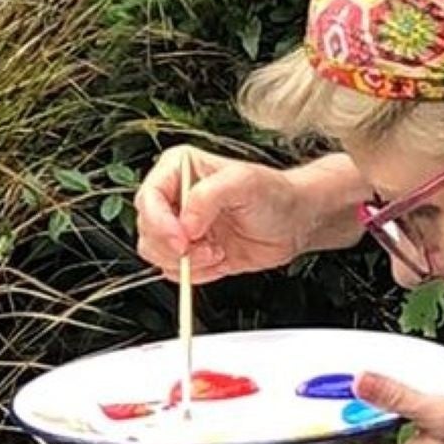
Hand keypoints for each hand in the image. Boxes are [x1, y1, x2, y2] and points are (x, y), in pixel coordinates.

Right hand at [134, 148, 362, 283]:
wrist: (296, 223)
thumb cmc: (275, 194)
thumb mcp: (244, 183)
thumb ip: (208, 196)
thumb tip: (185, 223)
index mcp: (178, 169)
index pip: (148, 198)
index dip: (160, 223)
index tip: (182, 240)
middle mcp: (175, 197)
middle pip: (147, 229)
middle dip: (175, 246)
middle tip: (205, 247)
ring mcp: (181, 226)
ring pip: (156, 253)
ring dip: (187, 261)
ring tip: (216, 251)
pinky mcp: (191, 252)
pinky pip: (174, 271)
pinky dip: (196, 273)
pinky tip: (220, 259)